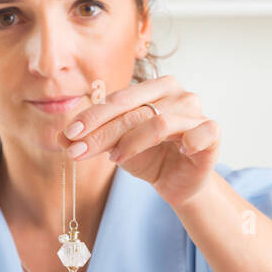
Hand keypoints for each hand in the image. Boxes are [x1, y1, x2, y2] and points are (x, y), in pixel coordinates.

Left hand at [56, 76, 220, 207]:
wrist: (177, 182)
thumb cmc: (149, 157)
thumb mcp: (116, 148)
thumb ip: (93, 138)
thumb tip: (60, 138)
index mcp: (154, 89)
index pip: (119, 99)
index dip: (92, 117)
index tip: (68, 135)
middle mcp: (177, 94)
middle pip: (135, 109)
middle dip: (102, 131)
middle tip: (77, 150)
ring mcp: (196, 112)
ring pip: (159, 122)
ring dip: (132, 142)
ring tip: (115, 159)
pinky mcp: (212, 133)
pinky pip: (201, 132)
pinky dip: (188, 141)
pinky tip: (178, 151)